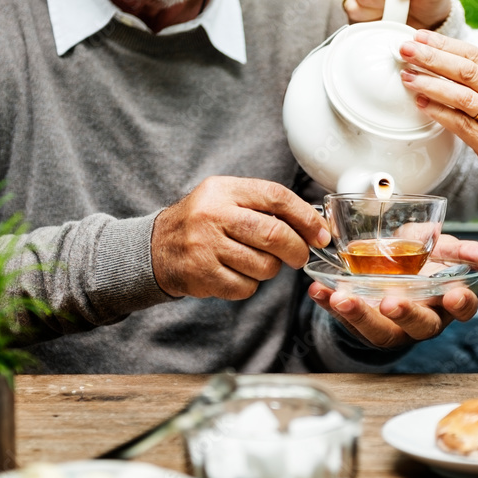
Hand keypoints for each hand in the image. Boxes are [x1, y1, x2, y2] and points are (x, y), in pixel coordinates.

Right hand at [152, 176, 329, 299]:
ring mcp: (205, 246)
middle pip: (274, 234)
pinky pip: (246, 287)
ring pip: (264, 265)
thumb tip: (315, 223)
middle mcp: (213, 215)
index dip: (306, 217)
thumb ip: (265, 205)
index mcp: (224, 190)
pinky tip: (236, 274)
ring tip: (256, 261)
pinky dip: (250, 285)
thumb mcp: (227, 199)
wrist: (156, 248)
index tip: (321, 233)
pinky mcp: (202, 275)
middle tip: (300, 256)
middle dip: (297, 249)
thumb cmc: (204, 223)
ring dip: (271, 269)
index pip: (276, 197)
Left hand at [307, 234, 477, 349]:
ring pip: (379, 331)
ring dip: (359, 315)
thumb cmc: (419, 261)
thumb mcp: (441, 248)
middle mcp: (421, 318)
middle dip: (406, 315)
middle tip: (390, 302)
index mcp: (445, 301)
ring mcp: (390, 325)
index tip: (453, 294)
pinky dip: (329, 305)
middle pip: (419, 326)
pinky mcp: (360, 323)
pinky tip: (318, 290)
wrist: (386, 265)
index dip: (460, 304)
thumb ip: (462, 251)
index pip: (462, 309)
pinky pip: (344, 320)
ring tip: (342, 297)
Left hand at [397, 29, 477, 193]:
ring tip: (408, 77)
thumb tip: (448, 68)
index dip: (444, 44)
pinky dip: (438, 112)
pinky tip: (421, 105)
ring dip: (430, 83)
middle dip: (432, 57)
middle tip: (406, 49)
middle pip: (465, 69)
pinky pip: (460, 123)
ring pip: (461, 94)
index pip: (474, 53)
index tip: (420, 37)